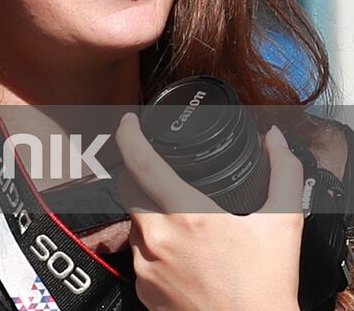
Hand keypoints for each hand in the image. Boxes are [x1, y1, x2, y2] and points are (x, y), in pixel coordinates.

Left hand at [116, 113, 303, 310]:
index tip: (129, 123)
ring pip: (134, 223)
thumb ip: (282, 174)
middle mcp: (158, 238)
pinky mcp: (142, 287)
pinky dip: (154, 248)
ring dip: (150, 215)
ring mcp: (146, 264)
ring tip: (185, 226)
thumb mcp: (283, 223)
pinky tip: (183, 256)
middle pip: (128, 188)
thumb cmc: (266, 287)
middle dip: (140, 175)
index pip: (140, 162)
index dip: (129, 134)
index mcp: (188, 215)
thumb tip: (275, 141)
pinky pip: (138, 255)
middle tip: (162, 176)